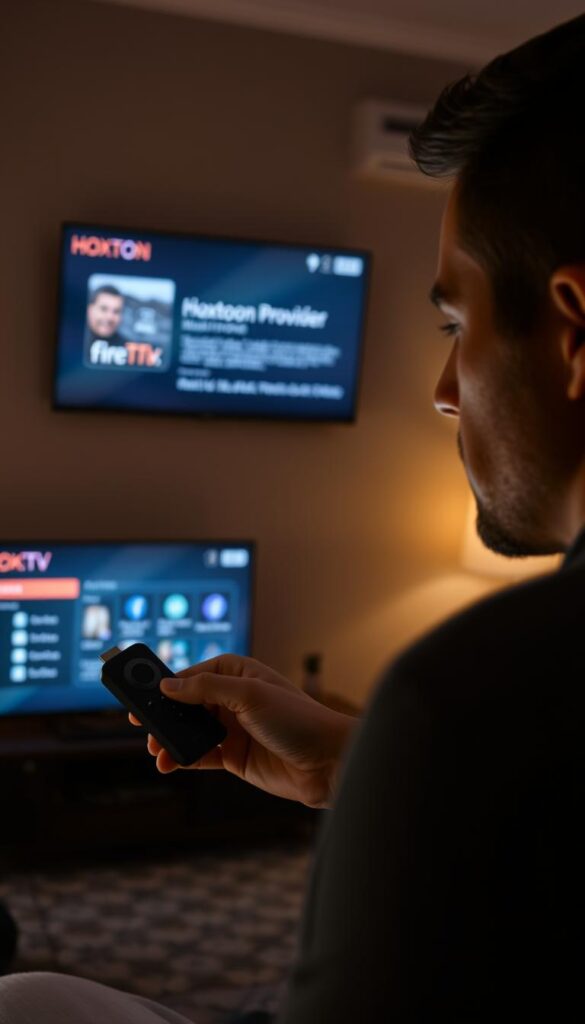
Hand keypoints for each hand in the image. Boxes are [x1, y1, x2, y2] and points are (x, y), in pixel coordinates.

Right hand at [129, 654, 357, 808]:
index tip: (144, 694)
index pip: (194, 674)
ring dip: (171, 739)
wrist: (328, 762)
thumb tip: (169, 685)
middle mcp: (233, 699)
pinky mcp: (234, 756)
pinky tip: (171, 762)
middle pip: (187, 704)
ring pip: (190, 731)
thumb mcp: (249, 695)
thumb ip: (206, 689)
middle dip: (165, 715)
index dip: (168, 684)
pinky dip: (183, 758)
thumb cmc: (298, 719)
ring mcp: (233, 729)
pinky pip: (200, 755)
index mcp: (238, 673)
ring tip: (156, 751)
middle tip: (142, 725)